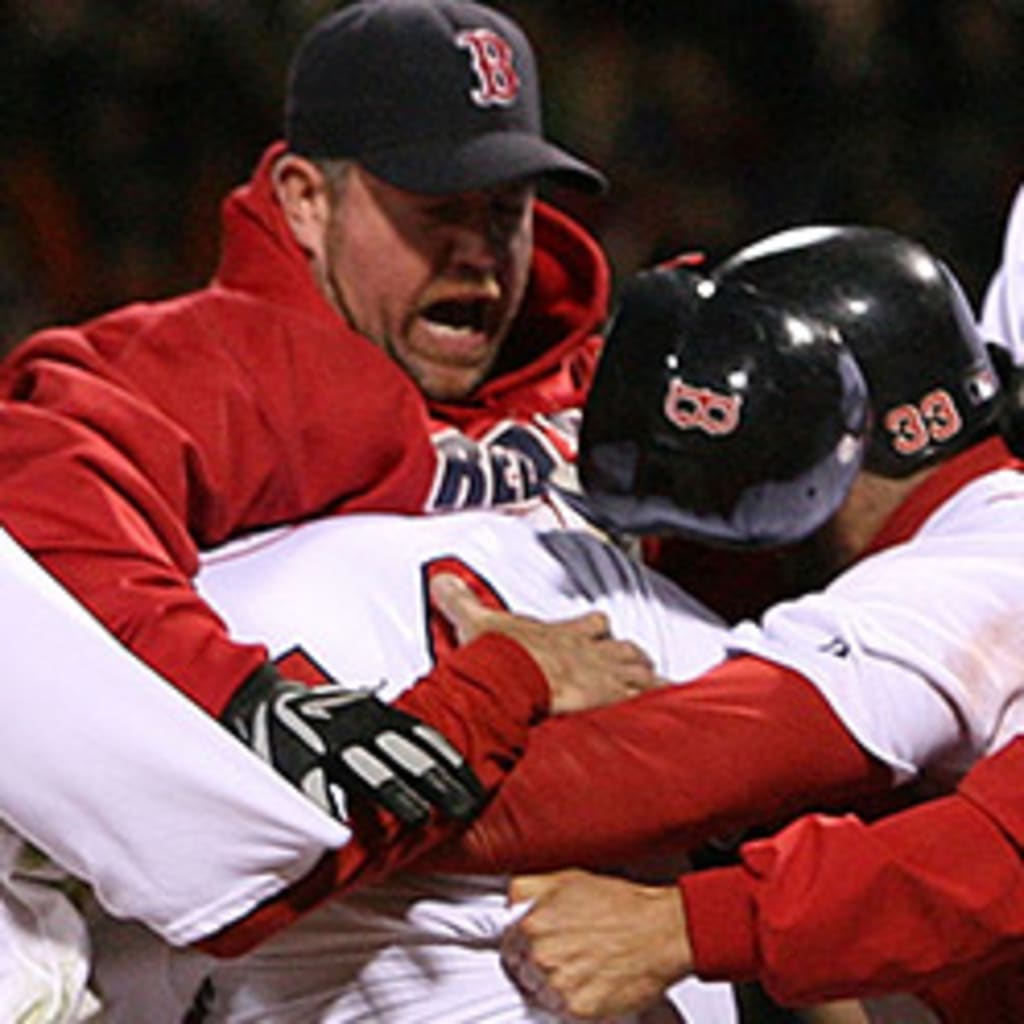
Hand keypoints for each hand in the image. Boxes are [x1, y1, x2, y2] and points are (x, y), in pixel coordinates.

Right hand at [221, 665, 484, 826]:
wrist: (256, 701)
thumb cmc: (314, 717)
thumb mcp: (357, 715)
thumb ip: (387, 734)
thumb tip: (433, 759)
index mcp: (371, 716)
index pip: (422, 738)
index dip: (451, 763)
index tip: (476, 788)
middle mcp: (354, 727)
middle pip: (405, 755)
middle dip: (437, 781)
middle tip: (464, 807)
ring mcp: (324, 743)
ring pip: (367, 769)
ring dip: (397, 792)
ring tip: (420, 814)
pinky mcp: (293, 762)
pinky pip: (315, 788)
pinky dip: (331, 809)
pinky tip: (347, 831)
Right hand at [429, 574, 656, 713]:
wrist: (516, 674)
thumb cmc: (503, 652)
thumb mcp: (477, 622)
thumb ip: (459, 600)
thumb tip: (442, 578)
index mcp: (563, 634)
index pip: (589, 624)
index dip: (596, 626)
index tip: (600, 626)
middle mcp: (590, 652)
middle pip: (622, 648)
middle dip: (630, 655)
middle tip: (636, 662)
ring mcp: (604, 675)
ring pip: (639, 672)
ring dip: (648, 678)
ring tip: (659, 685)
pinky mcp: (610, 698)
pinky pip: (646, 700)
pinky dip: (660, 702)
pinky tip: (673, 709)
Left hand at [502, 869, 691, 1019]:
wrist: (659, 931)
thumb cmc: (620, 904)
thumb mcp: (567, 879)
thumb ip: (527, 889)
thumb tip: (509, 901)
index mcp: (533, 923)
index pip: (509, 946)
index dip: (525, 947)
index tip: (540, 947)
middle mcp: (541, 955)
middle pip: (524, 972)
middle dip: (541, 966)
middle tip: (570, 956)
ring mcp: (558, 984)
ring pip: (542, 995)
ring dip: (558, 987)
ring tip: (585, 969)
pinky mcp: (578, 1009)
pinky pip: (564, 1013)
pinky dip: (578, 1003)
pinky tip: (595, 983)